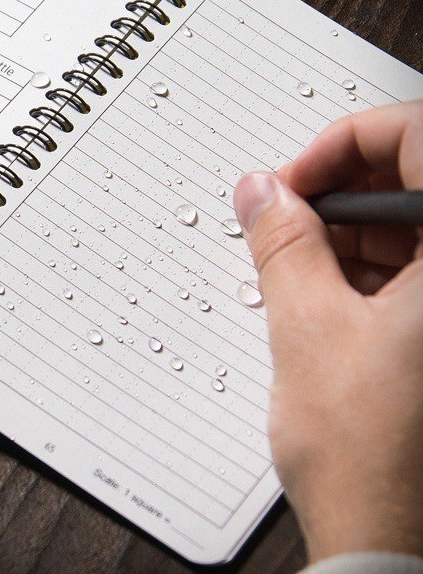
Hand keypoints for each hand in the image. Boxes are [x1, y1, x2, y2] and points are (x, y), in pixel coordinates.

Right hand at [233, 100, 422, 562]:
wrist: (393, 544)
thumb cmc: (371, 459)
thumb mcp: (307, 326)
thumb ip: (282, 241)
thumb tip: (261, 190)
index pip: (419, 136)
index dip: (346, 144)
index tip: (297, 180)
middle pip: (414, 180)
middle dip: (342, 192)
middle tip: (287, 219)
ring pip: (414, 225)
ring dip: (351, 232)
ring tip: (301, 266)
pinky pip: (417, 268)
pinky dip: (371, 265)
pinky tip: (329, 292)